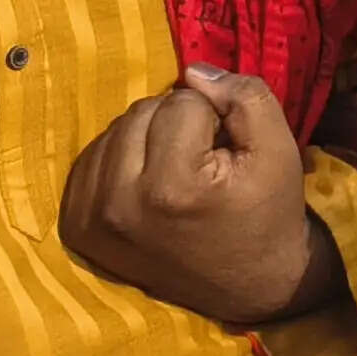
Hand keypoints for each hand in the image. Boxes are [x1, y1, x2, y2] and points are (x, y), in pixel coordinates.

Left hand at [61, 68, 337, 328]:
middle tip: (205, 161)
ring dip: (147, 139)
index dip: (215, 116)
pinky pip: (90, 161)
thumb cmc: (268, 213)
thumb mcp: (280, 149)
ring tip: (178, 172)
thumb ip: (245, 98)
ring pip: (113, 131)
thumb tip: (193, 71)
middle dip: (177, 123)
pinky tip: (148, 183)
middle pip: (141, 112)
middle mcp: (118, 205)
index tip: (229, 152)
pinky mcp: (77, 229)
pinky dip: (121, 160)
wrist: (251, 284)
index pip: (181, 102)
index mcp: (171, 187)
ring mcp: (91, 220)